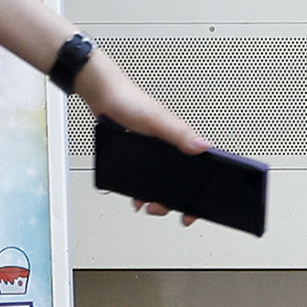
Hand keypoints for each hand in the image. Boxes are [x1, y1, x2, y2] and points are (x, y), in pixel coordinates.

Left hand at [75, 55, 210, 223]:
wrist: (102, 96)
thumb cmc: (129, 101)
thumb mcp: (156, 119)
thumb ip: (179, 133)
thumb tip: (203, 147)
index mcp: (181, 139)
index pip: (200, 169)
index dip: (199, 192)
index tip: (192, 210)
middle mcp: (171, 147)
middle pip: (181, 182)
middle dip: (173, 201)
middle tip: (161, 208)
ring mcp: (155, 153)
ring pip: (163, 183)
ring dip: (156, 198)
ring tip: (147, 205)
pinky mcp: (140, 156)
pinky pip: (145, 178)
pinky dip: (141, 191)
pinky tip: (135, 196)